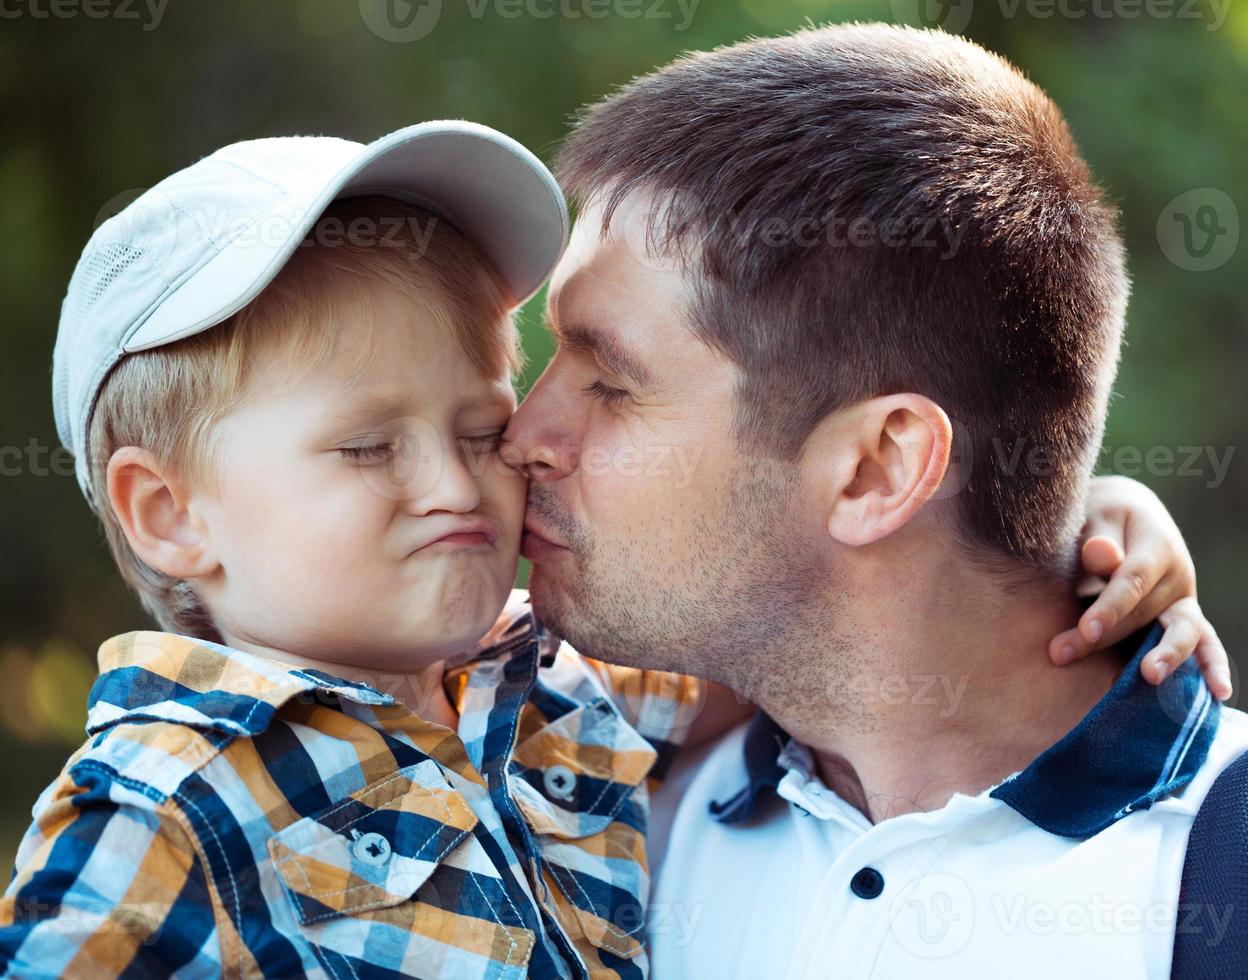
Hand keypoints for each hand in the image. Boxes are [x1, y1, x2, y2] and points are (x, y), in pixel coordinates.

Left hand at [1049, 476, 1230, 699]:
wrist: (1124, 517)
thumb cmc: (1100, 519)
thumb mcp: (1096, 518)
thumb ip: (1098, 539)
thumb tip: (1101, 554)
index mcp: (1157, 544)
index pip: (1133, 580)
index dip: (1110, 607)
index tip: (1086, 630)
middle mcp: (1178, 573)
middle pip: (1146, 612)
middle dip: (1105, 637)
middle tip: (1060, 654)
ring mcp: (1185, 598)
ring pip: (1181, 631)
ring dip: (1165, 656)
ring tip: (1149, 676)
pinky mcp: (1184, 617)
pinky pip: (1204, 643)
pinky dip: (1211, 667)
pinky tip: (1219, 692)